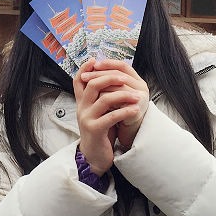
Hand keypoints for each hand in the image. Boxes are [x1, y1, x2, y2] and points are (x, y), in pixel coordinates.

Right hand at [73, 58, 149, 173]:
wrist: (94, 156)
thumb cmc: (100, 131)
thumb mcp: (97, 112)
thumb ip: (100, 97)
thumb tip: (112, 78)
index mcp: (81, 102)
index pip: (78, 80)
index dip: (85, 68)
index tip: (95, 59)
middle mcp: (82, 108)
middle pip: (92, 84)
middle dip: (110, 78)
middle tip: (125, 78)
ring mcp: (87, 118)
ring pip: (104, 100)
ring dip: (123, 95)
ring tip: (137, 96)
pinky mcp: (95, 130)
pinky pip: (111, 117)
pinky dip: (125, 112)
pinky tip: (135, 110)